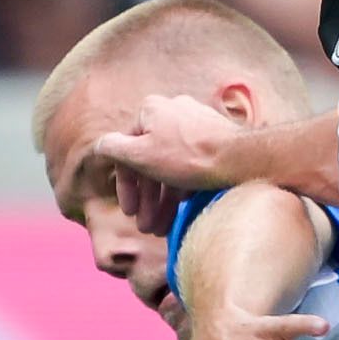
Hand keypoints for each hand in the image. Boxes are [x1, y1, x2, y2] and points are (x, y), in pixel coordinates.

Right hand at [89, 93, 245, 216]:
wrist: (239, 159)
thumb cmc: (188, 157)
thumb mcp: (139, 155)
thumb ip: (112, 149)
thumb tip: (98, 147)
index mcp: (150, 110)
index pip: (126, 151)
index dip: (126, 187)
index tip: (130, 212)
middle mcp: (172, 111)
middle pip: (150, 161)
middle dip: (147, 199)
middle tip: (147, 227)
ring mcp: (195, 124)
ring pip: (171, 166)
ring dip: (163, 200)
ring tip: (162, 229)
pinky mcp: (215, 138)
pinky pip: (191, 164)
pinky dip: (182, 188)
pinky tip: (181, 212)